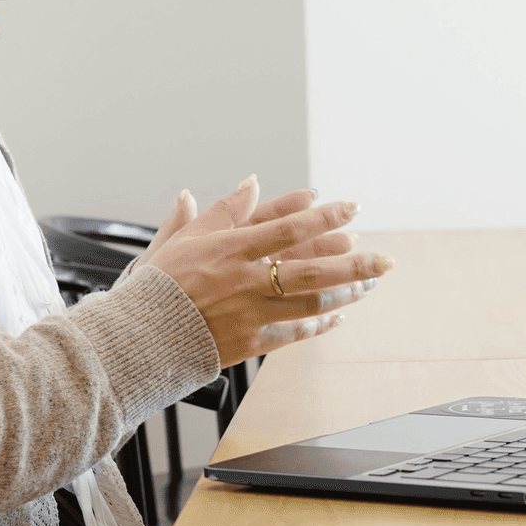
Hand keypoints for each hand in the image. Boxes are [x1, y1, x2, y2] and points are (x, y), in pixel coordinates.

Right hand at [145, 176, 393, 366]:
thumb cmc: (160, 284)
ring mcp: (251, 313)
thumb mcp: (185, 237)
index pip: (288, 228)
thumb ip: (223, 211)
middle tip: (385, 259)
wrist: (140, 335)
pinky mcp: (251, 342)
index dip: (324, 217)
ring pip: (310, 302)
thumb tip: (251, 183)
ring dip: (345, 293)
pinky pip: (295, 333)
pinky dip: (319, 325)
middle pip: (311, 269)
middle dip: (354, 264)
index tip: (351, 208)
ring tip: (370, 284)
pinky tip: (338, 317)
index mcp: (230, 249)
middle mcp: (246, 280)